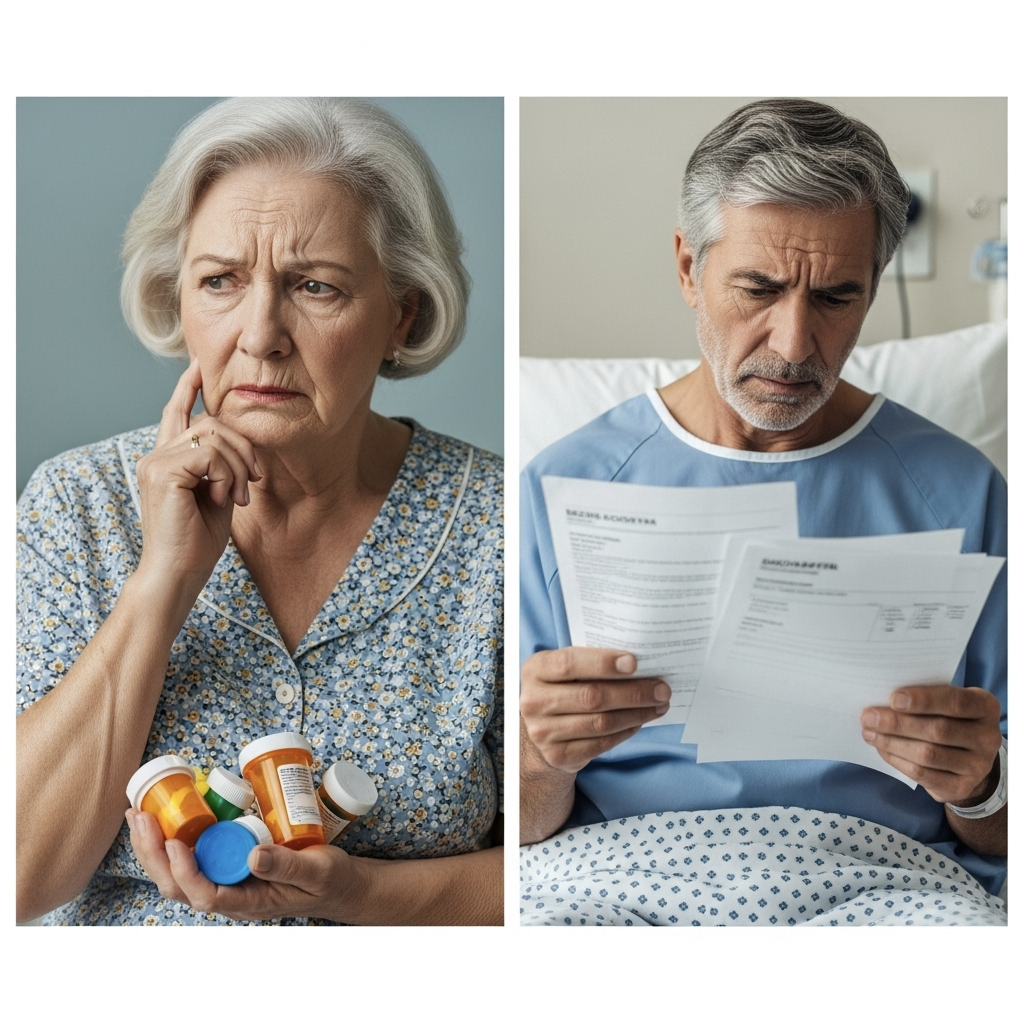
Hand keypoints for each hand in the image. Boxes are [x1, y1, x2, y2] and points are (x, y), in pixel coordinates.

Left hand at [126, 809, 366, 921]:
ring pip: (176, 873)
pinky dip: (169, 838)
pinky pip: (191, 857)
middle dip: (153, 854)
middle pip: (177, 885)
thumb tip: (253, 855)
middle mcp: (229, 895)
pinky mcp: (227, 864)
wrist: (336, 884)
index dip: (185, 872)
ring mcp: (225, 881)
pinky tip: (161, 818)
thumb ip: (287, 865)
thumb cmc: (327, 881)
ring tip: (138, 815)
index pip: (205, 894)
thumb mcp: (316, 871)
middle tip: (141, 818)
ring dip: (153, 846)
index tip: (174, 843)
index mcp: (248, 903)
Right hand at [134, 358, 261, 592]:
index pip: (177, 412)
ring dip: (239, 466)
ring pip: (214, 435)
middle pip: (212, 422)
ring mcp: (155, 462)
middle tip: (255, 479)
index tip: (200, 365)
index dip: (188, 387)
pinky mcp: (162, 472)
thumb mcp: (219, 495)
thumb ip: (222, 466)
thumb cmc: (198, 542)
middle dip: (244, 447)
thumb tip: (239, 442)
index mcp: (168, 459)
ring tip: (238, 497)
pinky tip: (225, 499)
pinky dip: (228, 475)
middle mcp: (156, 455)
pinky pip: (210, 453)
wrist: (179, 574)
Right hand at [520, 647, 670, 775]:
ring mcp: (543, 732)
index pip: (569, 664)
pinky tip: (639, 721)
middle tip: (662, 689)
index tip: (634, 663)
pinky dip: (625, 732)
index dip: (603, 663)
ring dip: (636, 714)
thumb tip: (637, 663)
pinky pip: (601, 744)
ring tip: (659, 705)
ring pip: (600, 723)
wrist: (540, 728)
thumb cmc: (562, 688)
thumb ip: (590, 661)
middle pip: (591, 697)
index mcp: (535, 670)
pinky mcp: (558, 755)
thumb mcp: (565, 669)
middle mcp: (533, 701)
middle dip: (633, 693)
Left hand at [860, 685, 1002, 804]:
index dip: (924, 700)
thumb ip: (924, 697)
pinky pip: (922, 774)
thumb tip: (882, 698)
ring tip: (869, 733)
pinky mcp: (962, 787)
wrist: (968, 757)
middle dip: (897, 723)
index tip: (893, 699)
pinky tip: (882, 749)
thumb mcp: (945, 702)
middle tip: (868, 717)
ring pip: (927, 754)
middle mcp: (988, 737)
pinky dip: (897, 760)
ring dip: (892, 742)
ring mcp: (978, 766)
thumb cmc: (948, 718)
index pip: (956, 702)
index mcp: (985, 707)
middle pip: (938, 730)